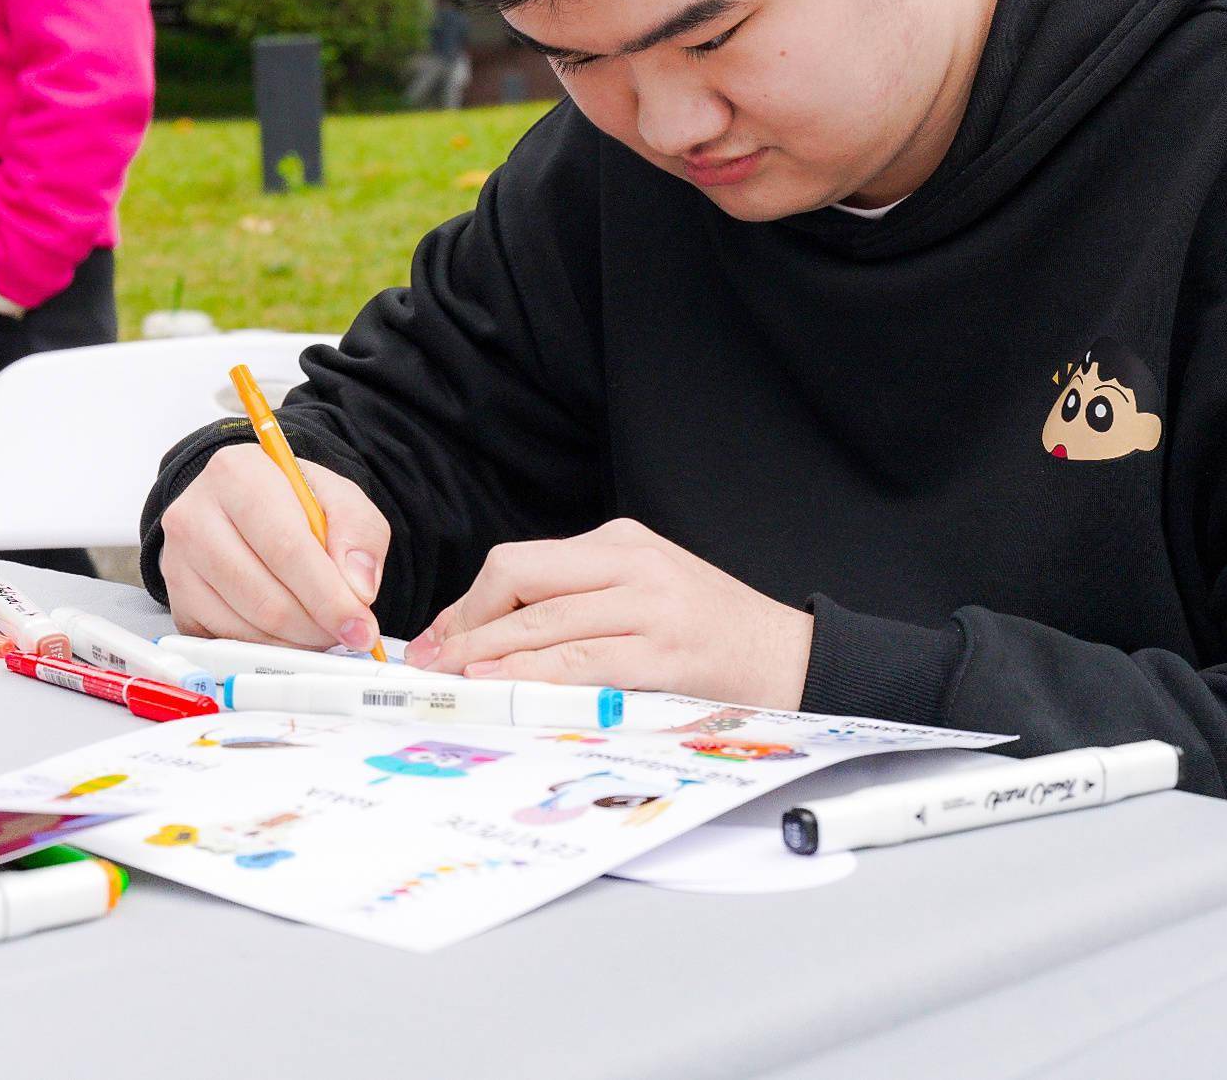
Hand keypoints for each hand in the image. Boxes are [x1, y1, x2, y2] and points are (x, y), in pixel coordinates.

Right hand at [160, 445, 390, 652]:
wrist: (246, 504)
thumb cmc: (292, 501)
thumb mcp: (339, 498)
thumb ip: (359, 534)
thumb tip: (357, 589)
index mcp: (236, 472)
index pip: (286, 547)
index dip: (328, 596)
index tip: (360, 626)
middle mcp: (194, 515)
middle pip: (264, 596)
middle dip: (316, 626)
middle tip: (347, 632)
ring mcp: (177, 562)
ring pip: (246, 627)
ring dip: (295, 641)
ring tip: (321, 626)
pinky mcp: (176, 600)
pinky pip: (226, 643)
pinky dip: (267, 648)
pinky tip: (288, 630)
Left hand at [406, 519, 814, 708]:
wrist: (794, 658)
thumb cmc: (714, 634)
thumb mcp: (647, 593)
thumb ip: (584, 600)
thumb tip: (500, 634)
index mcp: (622, 541)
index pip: (520, 564)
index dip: (468, 604)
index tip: (438, 638)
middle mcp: (630, 562)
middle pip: (517, 579)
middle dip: (464, 624)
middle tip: (432, 662)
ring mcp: (648, 605)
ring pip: (540, 622)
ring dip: (484, 654)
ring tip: (451, 679)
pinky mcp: (662, 651)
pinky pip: (579, 660)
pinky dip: (531, 674)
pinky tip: (501, 686)